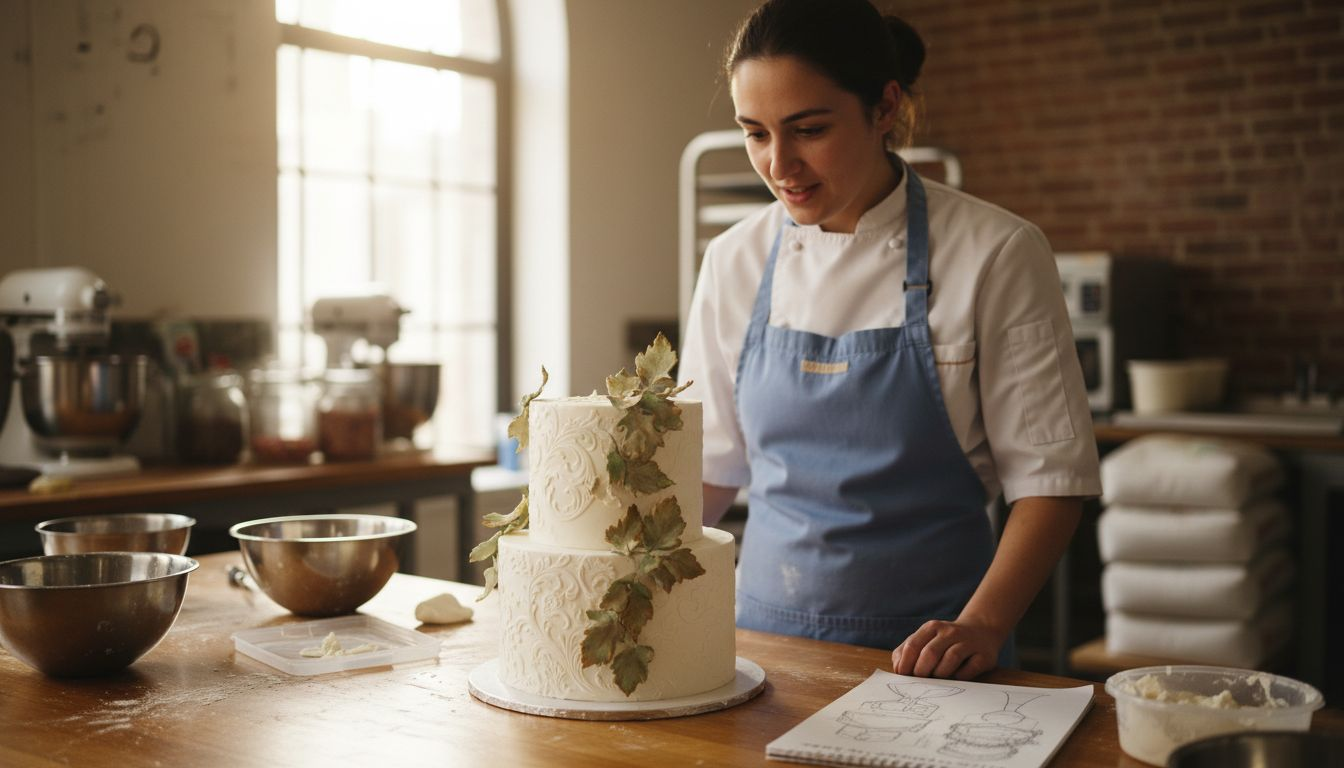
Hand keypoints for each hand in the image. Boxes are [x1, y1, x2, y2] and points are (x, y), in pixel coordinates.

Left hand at [890, 619, 1006, 679]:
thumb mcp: (925, 639)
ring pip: (950, 659)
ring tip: (937, 677)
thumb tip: (897, 669)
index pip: (913, 645)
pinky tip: (956, 677)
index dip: (905, 664)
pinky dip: (960, 677)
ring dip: (940, 674)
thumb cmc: (945, 641)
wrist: (981, 631)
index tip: (903, 676)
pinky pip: (969, 670)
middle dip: (921, 671)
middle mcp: (950, 632)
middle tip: (920, 681)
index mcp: (932, 627)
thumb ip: (907, 651)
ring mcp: (968, 643)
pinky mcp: (983, 656)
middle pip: (930, 653)